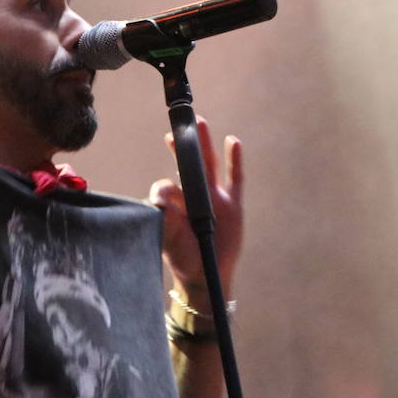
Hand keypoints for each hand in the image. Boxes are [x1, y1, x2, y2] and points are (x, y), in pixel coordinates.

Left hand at [148, 115, 243, 301]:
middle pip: (188, 164)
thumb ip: (166, 217)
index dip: (165, 186)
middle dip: (183, 145)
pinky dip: (235, 160)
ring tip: (199, 122)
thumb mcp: (171, 238)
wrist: (206, 275)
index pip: (167, 186)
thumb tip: (162, 194)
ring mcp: (215, 197)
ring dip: (204, 143)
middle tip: (177, 125)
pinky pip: (235, 178)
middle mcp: (194, 195)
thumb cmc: (183, 257)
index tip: (163, 191)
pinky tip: (233, 141)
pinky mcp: (233, 204)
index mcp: (176, 203)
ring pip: (210, 164)